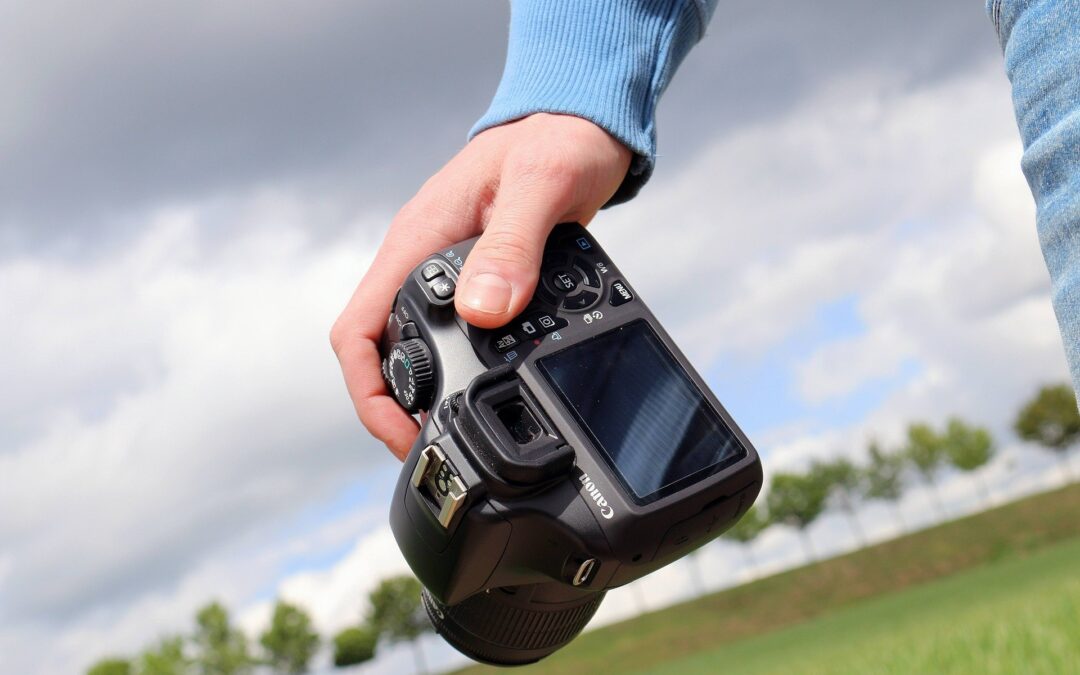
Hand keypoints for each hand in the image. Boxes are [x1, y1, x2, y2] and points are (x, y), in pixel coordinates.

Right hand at [331, 113, 631, 458]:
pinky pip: (455, 334)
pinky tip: (492, 388)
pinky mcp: (480, 279)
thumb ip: (512, 245)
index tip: (402, 431)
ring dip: (428, 392)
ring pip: (416, 346)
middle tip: (435, 448)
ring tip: (460, 432)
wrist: (580, 124)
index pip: (358, 326)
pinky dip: (464, 368)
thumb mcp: (541, 186)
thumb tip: (484, 312)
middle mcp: (423, 260)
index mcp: (418, 240)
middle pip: (380, 349)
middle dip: (396, 407)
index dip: (368, 390)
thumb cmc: (559, 141)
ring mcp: (449, 272)